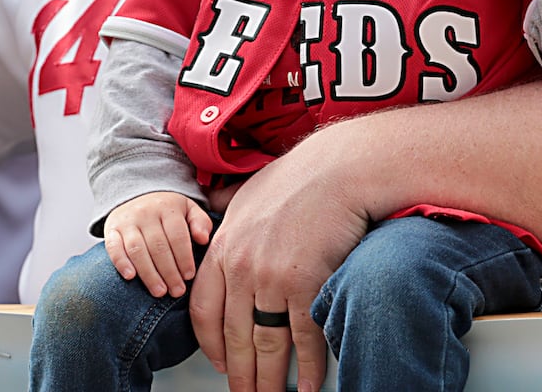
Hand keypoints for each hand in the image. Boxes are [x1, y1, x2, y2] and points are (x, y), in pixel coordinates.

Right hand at [103, 191, 212, 298]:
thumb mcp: (188, 210)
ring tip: (160, 292)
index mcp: (167, 207)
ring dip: (149, 273)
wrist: (137, 197)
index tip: (189, 276)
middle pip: (158, 246)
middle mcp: (146, 212)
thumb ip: (200, 223)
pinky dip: (120, 262)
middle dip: (169, 272)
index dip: (184, 258)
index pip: (177, 235)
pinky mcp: (111, 229)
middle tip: (177, 291)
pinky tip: (130, 277)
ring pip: (137, 249)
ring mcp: (127, 220)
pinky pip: (113, 247)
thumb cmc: (168, 212)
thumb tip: (203, 239)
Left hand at [190, 145, 368, 391]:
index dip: (209, 344)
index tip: (218, 363)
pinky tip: (306, 385)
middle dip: (238, 373)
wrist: (337, 170)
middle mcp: (241, 268)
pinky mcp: (306, 286)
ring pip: (266, 344)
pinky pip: (303, 338)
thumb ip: (225, 206)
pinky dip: (306, 367)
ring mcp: (272, 279)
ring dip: (268, 380)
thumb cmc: (297, 177)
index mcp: (223, 248)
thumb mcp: (247, 188)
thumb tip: (212, 204)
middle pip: (234, 336)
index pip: (203, 310)